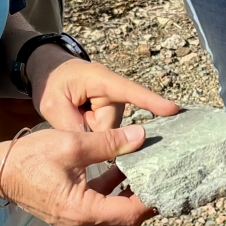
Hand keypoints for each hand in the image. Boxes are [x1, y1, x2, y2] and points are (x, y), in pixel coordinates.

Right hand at [0, 125, 154, 225]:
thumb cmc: (30, 158)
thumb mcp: (73, 144)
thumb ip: (109, 142)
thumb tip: (142, 135)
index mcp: (84, 212)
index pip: (131, 214)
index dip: (151, 198)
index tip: (166, 178)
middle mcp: (82, 225)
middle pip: (127, 224)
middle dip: (145, 204)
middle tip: (159, 178)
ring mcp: (76, 223)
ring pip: (115, 220)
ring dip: (130, 199)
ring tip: (144, 172)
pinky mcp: (71, 215)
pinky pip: (101, 211)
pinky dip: (114, 195)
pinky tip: (121, 170)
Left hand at [28, 48, 179, 131]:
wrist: (51, 74)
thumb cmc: (53, 83)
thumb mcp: (53, 105)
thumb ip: (73, 127)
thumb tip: (97, 152)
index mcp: (101, 81)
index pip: (131, 92)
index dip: (152, 102)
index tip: (173, 109)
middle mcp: (114, 92)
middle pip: (113, 129)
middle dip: (92, 130)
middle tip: (71, 115)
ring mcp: (115, 105)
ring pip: (109, 134)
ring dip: (90, 130)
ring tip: (74, 114)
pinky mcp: (113, 115)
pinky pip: (106, 134)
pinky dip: (92, 131)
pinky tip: (80, 118)